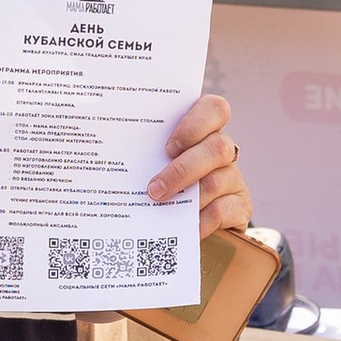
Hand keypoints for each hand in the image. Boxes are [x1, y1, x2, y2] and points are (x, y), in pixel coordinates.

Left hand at [151, 90, 252, 237]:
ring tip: (159, 207)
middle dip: (183, 169)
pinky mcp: (239, 208)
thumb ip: (140, 153)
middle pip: (217, 147)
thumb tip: (101, 147)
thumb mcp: (152, 164)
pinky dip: (199, 220)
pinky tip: (181, 228)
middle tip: (154, 188)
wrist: (182, 230)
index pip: (215, 110)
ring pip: (217, 180)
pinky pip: (222, 211)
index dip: (196, 123)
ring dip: (185, 196)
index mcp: (203, 132)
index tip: (169, 145)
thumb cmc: (160, 185)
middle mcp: (222, 152)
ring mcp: (233, 179)